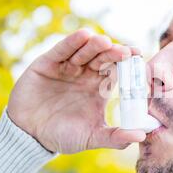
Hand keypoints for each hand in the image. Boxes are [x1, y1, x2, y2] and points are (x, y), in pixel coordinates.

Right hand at [7, 29, 145, 153]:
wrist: (29, 136)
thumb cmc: (63, 136)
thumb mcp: (92, 137)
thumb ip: (115, 137)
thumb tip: (142, 135)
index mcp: (99, 87)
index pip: (116, 70)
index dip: (127, 63)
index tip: (138, 57)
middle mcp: (85, 74)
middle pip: (102, 58)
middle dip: (113, 53)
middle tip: (124, 51)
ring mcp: (67, 67)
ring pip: (84, 52)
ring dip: (94, 45)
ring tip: (104, 42)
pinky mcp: (48, 63)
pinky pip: (62, 50)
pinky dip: (71, 43)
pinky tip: (83, 35)